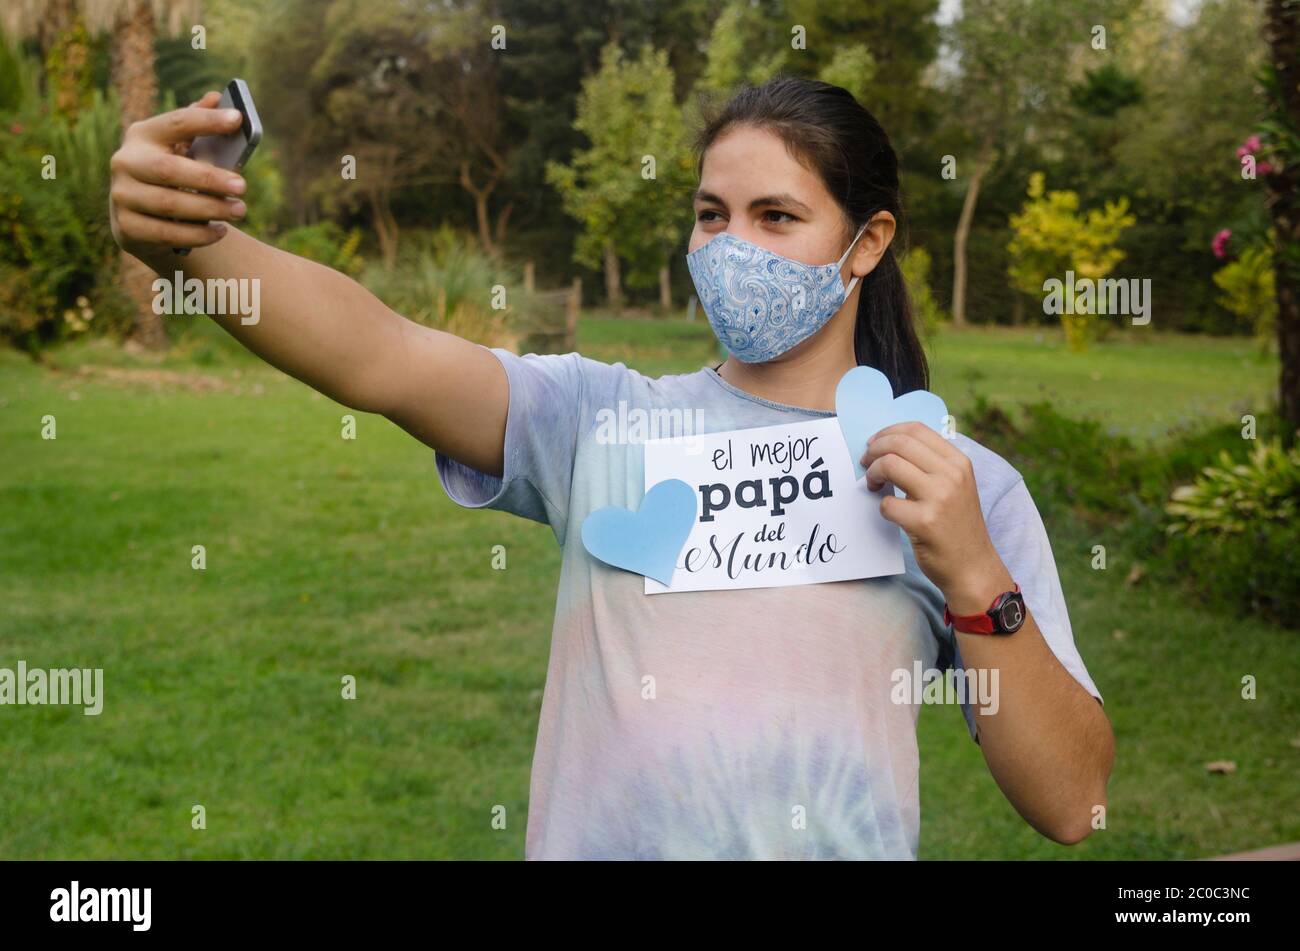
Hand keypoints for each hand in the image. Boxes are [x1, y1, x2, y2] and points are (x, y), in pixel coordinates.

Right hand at [109, 91, 247, 260]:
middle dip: (210, 178)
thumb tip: (216, 98)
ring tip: (239, 210)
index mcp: (142, 135)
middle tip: (242, 186)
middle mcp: (125, 162)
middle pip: (170, 169)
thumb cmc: (171, 177)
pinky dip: (199, 234)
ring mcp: (122, 195)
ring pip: (170, 204)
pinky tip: (221, 230)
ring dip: (210, 209)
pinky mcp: (126, 227)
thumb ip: (198, 127)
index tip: (238, 119)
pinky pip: (168, 234)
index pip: (176, 122)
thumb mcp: (181, 150)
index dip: (207, 120)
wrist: (141, 220)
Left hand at [861, 421, 1012, 614]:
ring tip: (873, 485)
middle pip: (899, 444)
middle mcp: (952, 475)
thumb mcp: (956, 486)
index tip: (874, 444)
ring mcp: (939, 498)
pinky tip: (890, 513)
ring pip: (890, 466)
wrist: (973, 566)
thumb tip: (889, 445)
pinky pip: (887, 504)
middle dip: (873, 450)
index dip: (888, 432)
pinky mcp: (925, 522)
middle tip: (865, 463)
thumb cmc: (956, 525)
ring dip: (872, 474)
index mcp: (959, 462)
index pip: (916, 430)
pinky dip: (881, 507)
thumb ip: (931, 464)